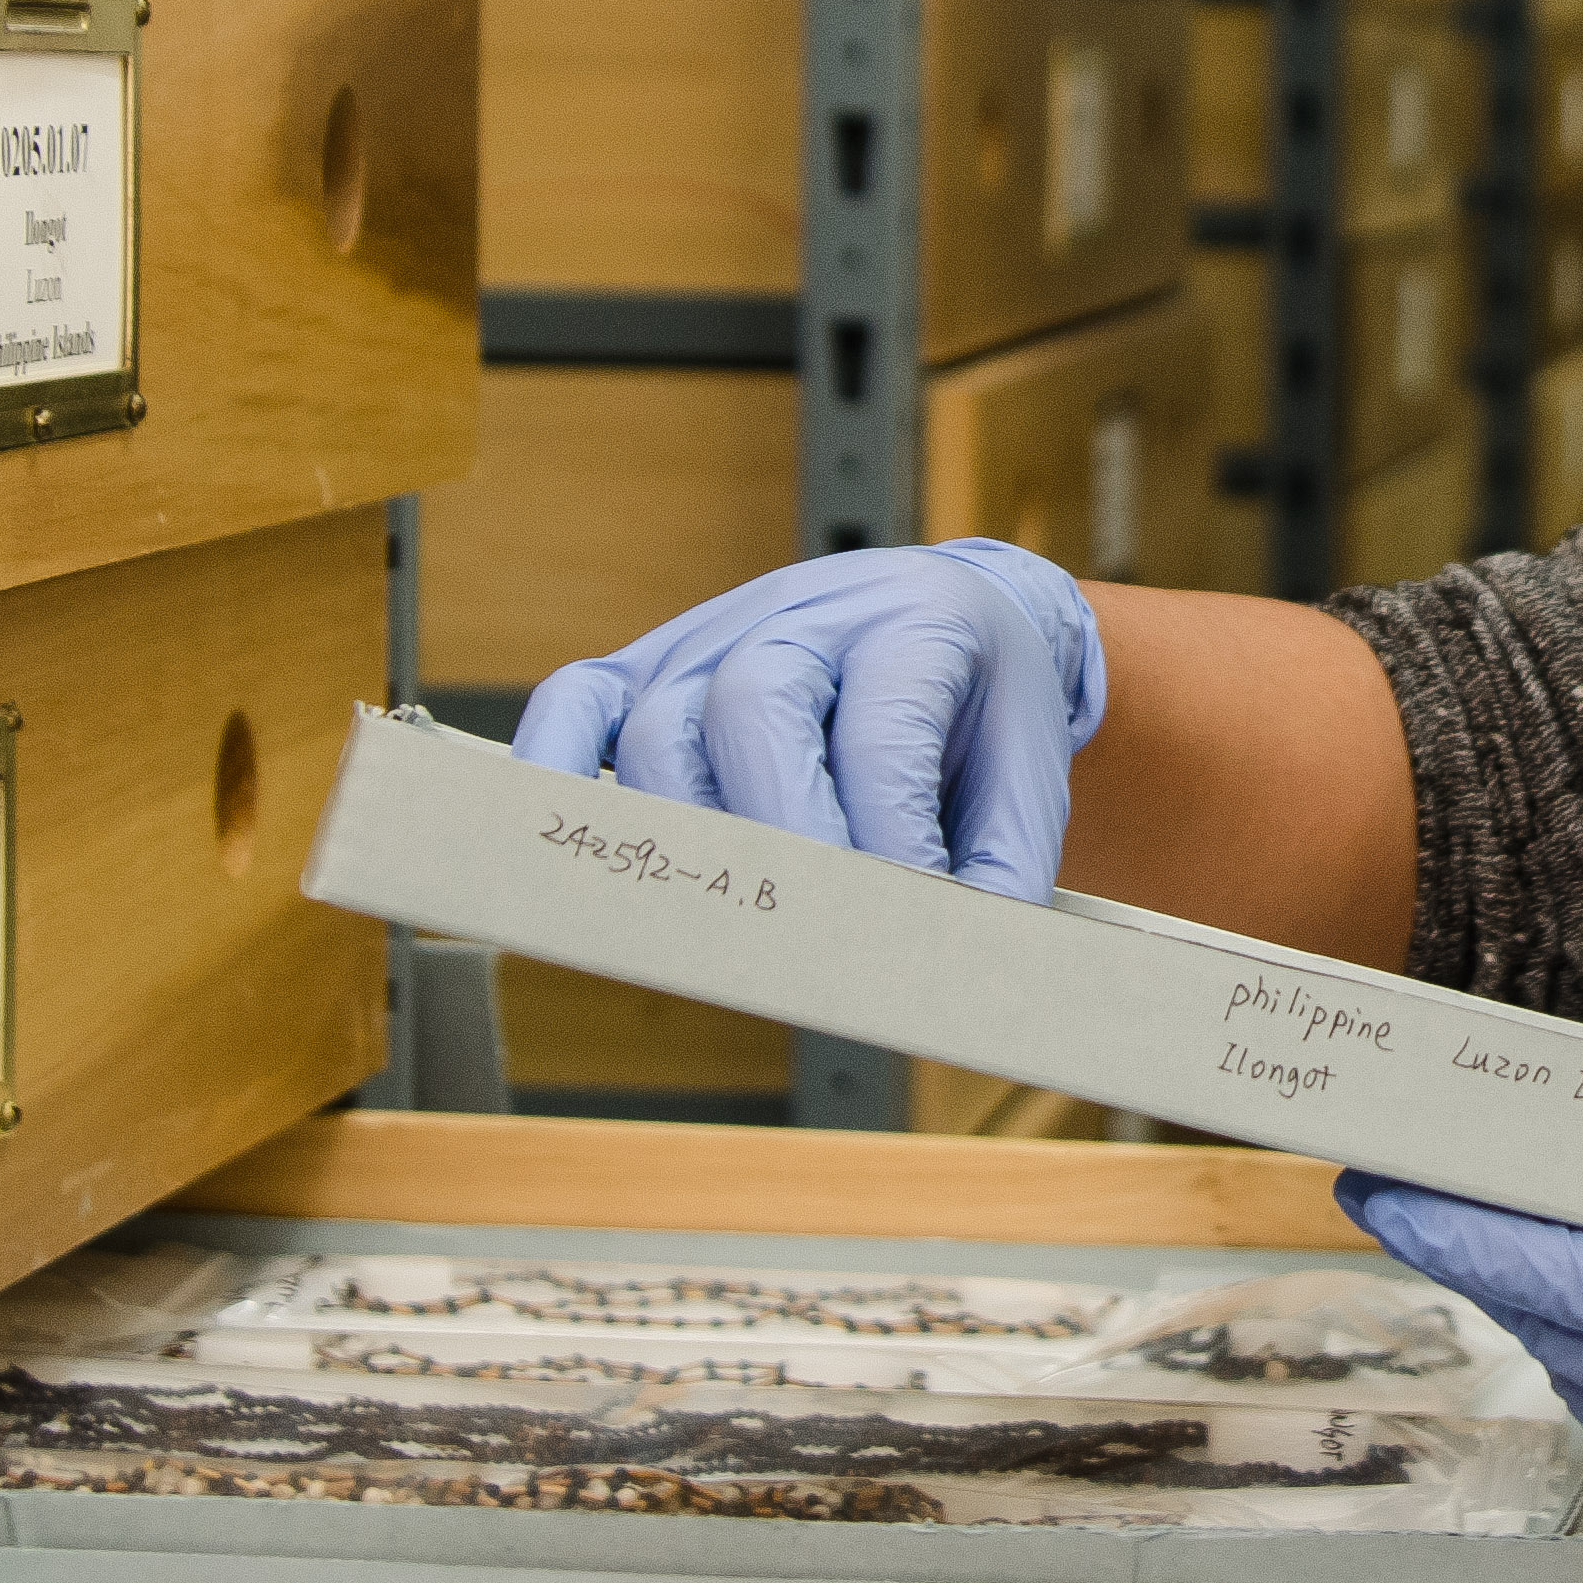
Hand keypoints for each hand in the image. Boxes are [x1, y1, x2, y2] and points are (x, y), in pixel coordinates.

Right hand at [509, 542, 1107, 897]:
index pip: (882, 730)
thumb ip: (1005, 867)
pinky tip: (573, 850)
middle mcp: (803, 617)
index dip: (888, 834)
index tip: (907, 921)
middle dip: (781, 836)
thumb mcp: (1028, 772)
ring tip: (723, 925)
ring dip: (684, 836)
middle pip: (753, 708)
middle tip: (811, 932)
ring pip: (659, 726)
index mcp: (914, 623)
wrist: (949, 614)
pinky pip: (574, 702)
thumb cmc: (980, 707)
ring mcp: (711, 637)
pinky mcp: (644, 668)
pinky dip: (554, 770)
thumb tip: (963, 968)